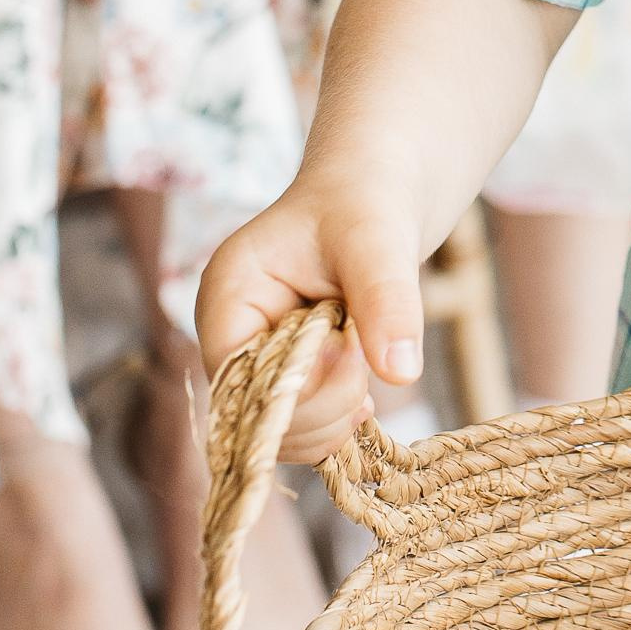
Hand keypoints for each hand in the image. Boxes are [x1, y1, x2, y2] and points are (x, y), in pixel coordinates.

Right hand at [198, 178, 427, 465]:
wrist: (371, 197)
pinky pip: (299, 428)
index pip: (239, 378)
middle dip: (322, 407)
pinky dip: (334, 423)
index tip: (355, 356)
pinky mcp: (281, 377)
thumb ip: (387, 301)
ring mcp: (253, 360)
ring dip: (332, 420)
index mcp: (228, 293)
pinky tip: (364, 394)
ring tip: (368, 370)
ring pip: (279, 432)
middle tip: (368, 362)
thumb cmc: (364, 205)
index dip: (300, 388)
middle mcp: (229, 334)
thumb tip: (402, 372)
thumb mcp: (379, 243)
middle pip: (256, 415)